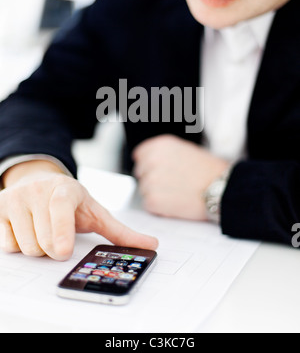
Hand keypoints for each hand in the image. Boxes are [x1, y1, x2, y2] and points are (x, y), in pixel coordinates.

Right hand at [0, 161, 157, 259]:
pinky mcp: (0, 207)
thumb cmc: (72, 202)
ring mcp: (16, 198)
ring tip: (45, 230)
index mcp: (66, 189)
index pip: (61, 208)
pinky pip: (8, 245)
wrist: (41, 183)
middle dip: (54, 248)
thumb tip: (152, 244)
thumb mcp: (96, 212)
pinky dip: (20, 245)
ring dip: (38, 248)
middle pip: (44, 241)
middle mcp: (38, 190)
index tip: (63, 252)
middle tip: (60, 235)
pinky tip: (28, 229)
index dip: (61, 231)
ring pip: (26, 246)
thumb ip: (121, 231)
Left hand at [132, 135, 229, 220]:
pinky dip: (160, 208)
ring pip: (144, 190)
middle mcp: (152, 159)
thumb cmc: (208, 170)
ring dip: (157, 194)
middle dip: (152, 180)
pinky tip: (176, 202)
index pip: (139, 155)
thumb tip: (148, 161)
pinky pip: (149, 205)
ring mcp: (151, 180)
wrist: (222, 188)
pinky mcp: (153, 200)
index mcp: (159, 145)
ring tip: (178, 193)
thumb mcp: (184, 149)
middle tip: (173, 184)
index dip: (149, 165)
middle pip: (141, 174)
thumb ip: (163, 153)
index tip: (159, 171)